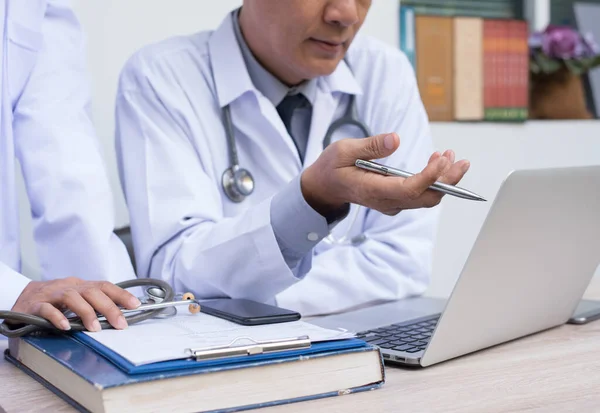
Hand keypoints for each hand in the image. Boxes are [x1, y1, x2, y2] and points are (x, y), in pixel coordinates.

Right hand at [10, 277, 140, 331]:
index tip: (135, 305)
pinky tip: (66, 327)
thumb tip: (120, 316)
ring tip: (95, 328)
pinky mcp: (35, 305)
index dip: (121, 294)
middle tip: (120, 324)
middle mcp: (69, 286)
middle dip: (109, 307)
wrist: (22, 296)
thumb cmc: (55, 300)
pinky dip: (57, 317)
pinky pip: (46, 309)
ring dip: (86, 312)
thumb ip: (95, 304)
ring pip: (71, 297)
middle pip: (91, 292)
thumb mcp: (77, 298)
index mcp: (81, 285)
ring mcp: (51, 294)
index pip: (104, 286)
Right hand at [301, 133, 470, 215]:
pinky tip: (438, 161)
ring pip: (426, 198)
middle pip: (426, 198)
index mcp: (372, 190)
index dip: (429, 177)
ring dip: (444, 179)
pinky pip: (421, 194)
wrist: (324, 188)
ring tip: (451, 155)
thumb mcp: (343, 150)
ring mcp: (392, 203)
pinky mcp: (396, 199)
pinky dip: (435, 180)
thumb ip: (370, 146)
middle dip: (448, 182)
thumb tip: (396, 139)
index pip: (408, 190)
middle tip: (461, 160)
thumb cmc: (332, 168)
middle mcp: (386, 201)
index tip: (441, 159)